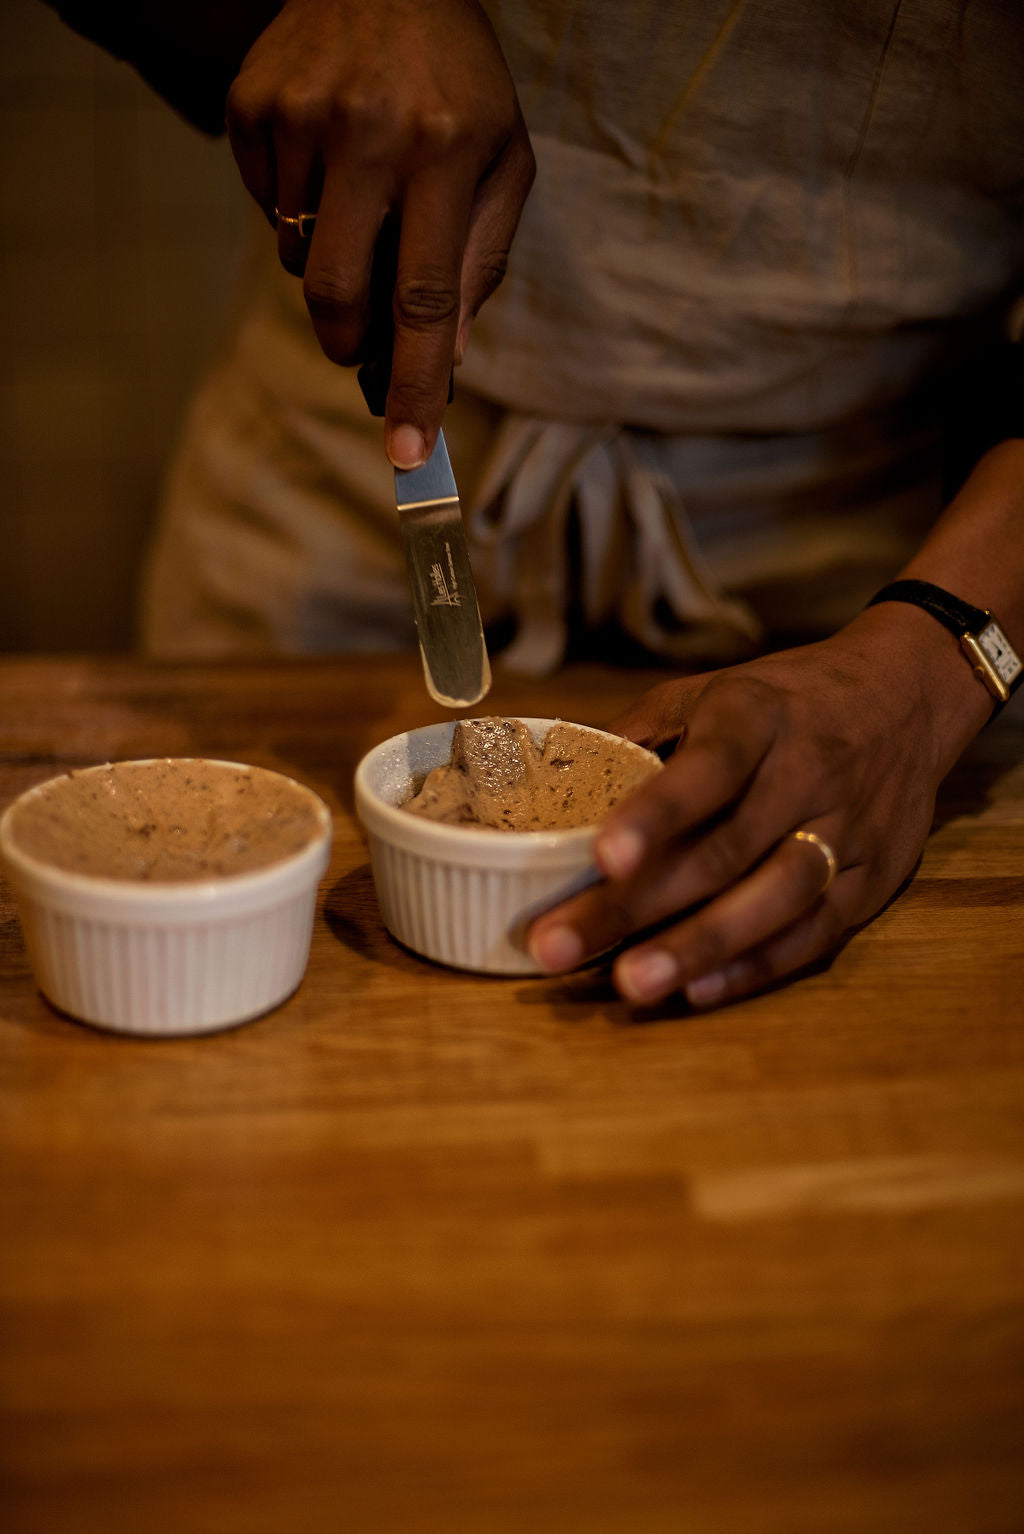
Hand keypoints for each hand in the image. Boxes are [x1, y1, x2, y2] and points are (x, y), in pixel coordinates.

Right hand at [226, 0, 534, 466]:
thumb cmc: (460, 81)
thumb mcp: (502, 160)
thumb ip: (480, 259)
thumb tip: (450, 353)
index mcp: (443, 153)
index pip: (423, 298)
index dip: (414, 383)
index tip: (407, 452)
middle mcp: (367, 135)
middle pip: (336, 293)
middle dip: (347, 339)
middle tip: (360, 337)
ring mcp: (298, 117)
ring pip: (295, 254)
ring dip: (328, 257)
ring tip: (361, 193)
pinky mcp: (251, 107)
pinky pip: (265, 207)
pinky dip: (295, 210)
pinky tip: (327, 160)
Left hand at [527, 608, 991, 1007]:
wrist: (906, 698)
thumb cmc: (782, 703)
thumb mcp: (708, 692)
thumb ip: (637, 739)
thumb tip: (549, 786)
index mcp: (757, 717)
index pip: (709, 767)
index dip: (656, 814)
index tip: (602, 857)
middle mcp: (808, 773)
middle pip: (725, 849)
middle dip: (638, 905)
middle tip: (559, 947)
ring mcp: (847, 830)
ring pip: (775, 898)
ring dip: (700, 946)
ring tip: (632, 984)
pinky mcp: (873, 880)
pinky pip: (814, 933)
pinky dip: (756, 966)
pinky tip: (699, 990)